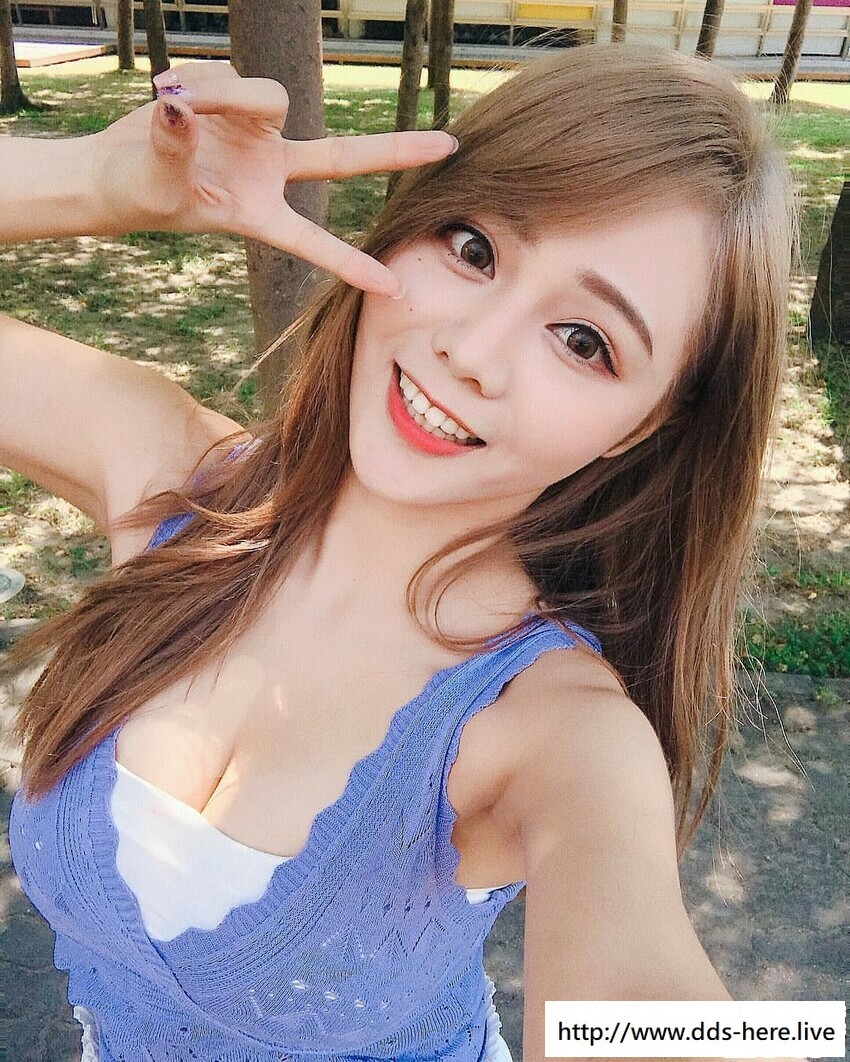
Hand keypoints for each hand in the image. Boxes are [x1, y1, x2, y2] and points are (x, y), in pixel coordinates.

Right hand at [93, 62, 456, 295]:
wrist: (116, 169)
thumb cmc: (136, 192)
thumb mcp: (152, 182)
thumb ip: (170, 146)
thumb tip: (179, 107)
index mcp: (259, 211)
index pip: (313, 239)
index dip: (350, 262)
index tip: (393, 286)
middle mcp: (271, 170)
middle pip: (344, 157)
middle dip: (395, 151)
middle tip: (450, 146)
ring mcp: (259, 134)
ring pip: (269, 94)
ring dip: (223, 93)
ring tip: (171, 104)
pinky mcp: (239, 99)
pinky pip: (227, 71)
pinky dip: (195, 78)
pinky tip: (168, 94)